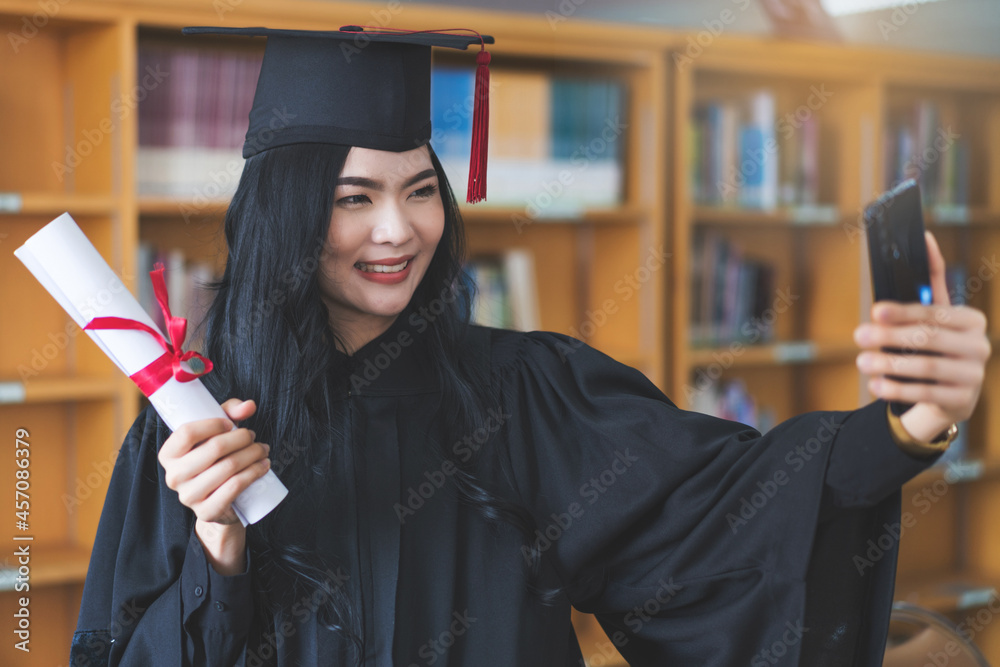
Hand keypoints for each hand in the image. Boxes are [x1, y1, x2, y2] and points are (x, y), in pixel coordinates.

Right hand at [158, 398, 269, 573]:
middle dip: (241, 438)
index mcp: (168, 454)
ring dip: (252, 454)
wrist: (218, 500)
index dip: (213, 424)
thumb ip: (230, 412)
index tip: (231, 424)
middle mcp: (173, 476)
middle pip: (214, 448)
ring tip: (263, 449)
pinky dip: (253, 473)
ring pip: (228, 467)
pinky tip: (264, 466)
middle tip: (253, 436)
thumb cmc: (214, 459)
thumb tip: (249, 406)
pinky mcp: (206, 511)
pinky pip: (234, 487)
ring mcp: (188, 496)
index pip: (187, 432)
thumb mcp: (216, 432)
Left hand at [854, 231, 990, 441]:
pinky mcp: (963, 401)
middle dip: (890, 337)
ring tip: (861, 361)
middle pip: (929, 339)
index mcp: (971, 320)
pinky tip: (874, 385)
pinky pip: (926, 394)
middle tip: (859, 336)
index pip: (935, 313)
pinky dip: (897, 388)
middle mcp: (979, 346)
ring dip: (890, 364)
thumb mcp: (933, 317)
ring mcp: (974, 375)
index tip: (876, 310)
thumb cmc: (934, 347)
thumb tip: (924, 237)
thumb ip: (930, 284)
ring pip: (926, 368)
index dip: (904, 311)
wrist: (949, 396)